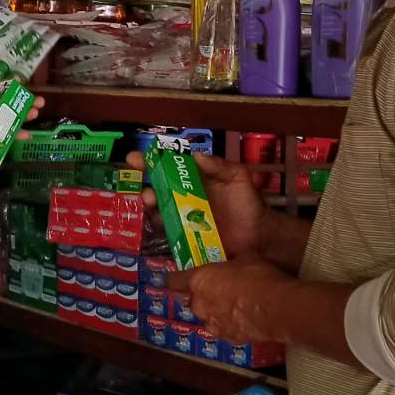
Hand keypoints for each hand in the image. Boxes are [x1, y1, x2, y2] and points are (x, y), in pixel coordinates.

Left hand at [0, 85, 45, 159]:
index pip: (1, 88)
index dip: (14, 87)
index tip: (26, 86)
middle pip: (10, 103)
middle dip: (25, 102)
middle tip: (39, 102)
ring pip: (9, 117)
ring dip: (22, 117)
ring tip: (35, 115)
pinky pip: (1, 132)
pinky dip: (12, 134)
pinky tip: (24, 135)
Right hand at [129, 151, 268, 255]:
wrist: (260, 235)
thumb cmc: (248, 203)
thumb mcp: (238, 177)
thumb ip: (219, 166)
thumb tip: (196, 155)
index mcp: (194, 180)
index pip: (167, 168)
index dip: (150, 162)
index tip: (134, 159)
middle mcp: (184, 198)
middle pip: (157, 190)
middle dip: (146, 187)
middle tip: (146, 190)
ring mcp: (183, 219)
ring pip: (159, 211)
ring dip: (151, 207)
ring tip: (152, 204)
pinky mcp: (186, 239)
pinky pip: (167, 233)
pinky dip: (160, 228)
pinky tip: (159, 224)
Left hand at [169, 256, 291, 342]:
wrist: (277, 308)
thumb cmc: (257, 277)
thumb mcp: (246, 258)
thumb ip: (232, 262)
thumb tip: (235, 262)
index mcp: (198, 281)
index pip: (173, 281)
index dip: (173, 279)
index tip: (174, 277)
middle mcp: (199, 305)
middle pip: (192, 300)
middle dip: (202, 296)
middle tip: (219, 289)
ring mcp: (213, 324)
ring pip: (208, 317)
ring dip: (216, 312)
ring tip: (235, 305)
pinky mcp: (228, 338)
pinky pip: (225, 329)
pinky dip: (232, 324)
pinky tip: (246, 319)